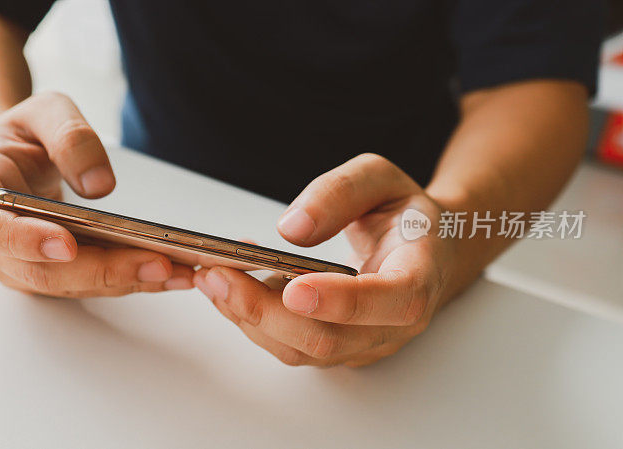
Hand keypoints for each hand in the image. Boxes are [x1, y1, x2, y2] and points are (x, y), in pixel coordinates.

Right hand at [0, 92, 193, 296]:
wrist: (11, 161)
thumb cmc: (20, 137)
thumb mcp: (41, 112)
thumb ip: (68, 136)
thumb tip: (100, 184)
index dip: (22, 240)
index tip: (66, 241)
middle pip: (43, 271)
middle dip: (104, 270)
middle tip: (157, 261)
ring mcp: (23, 268)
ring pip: (74, 285)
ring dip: (128, 281)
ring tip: (181, 270)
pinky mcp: (54, 276)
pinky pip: (92, 283)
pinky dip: (133, 280)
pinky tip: (174, 272)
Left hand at [195, 154, 463, 366]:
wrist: (423, 250)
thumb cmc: (403, 214)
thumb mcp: (380, 178)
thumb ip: (341, 192)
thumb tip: (292, 228)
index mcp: (419, 278)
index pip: (390, 302)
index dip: (342, 301)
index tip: (294, 287)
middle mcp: (394, 324)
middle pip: (329, 339)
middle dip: (265, 312)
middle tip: (219, 276)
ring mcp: (365, 344)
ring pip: (302, 351)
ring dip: (250, 319)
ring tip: (214, 278)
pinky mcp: (339, 349)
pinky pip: (293, 347)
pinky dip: (256, 321)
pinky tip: (233, 288)